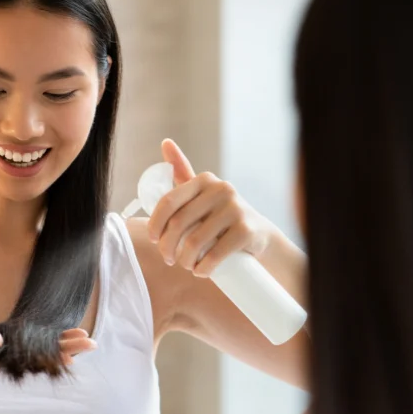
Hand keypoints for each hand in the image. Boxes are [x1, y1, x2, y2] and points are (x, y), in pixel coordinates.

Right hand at [0, 319, 95, 385]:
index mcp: (2, 353)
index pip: (33, 353)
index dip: (52, 352)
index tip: (73, 353)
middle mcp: (12, 353)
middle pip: (44, 351)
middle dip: (68, 347)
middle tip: (93, 342)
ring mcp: (13, 349)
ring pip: (43, 347)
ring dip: (65, 343)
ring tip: (87, 339)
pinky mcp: (11, 342)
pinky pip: (36, 341)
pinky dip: (51, 338)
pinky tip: (65, 336)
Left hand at [147, 139, 274, 276]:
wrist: (258, 233)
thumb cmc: (219, 215)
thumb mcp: (201, 193)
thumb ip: (182, 171)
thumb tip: (165, 142)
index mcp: (204, 180)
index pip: (168, 202)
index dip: (155, 224)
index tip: (154, 240)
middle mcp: (220, 189)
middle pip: (179, 225)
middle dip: (168, 248)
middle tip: (170, 259)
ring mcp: (235, 208)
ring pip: (194, 242)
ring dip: (185, 261)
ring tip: (186, 265)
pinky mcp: (245, 230)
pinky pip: (215, 254)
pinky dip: (203, 268)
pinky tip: (202, 271)